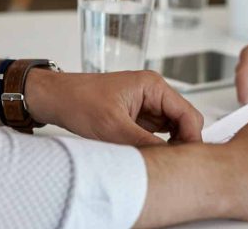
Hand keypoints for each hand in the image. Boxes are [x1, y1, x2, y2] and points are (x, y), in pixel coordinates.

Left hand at [28, 70, 203, 145]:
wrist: (55, 99)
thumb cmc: (78, 101)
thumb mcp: (113, 127)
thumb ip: (144, 143)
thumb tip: (168, 159)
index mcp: (153, 86)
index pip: (188, 113)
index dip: (191, 138)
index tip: (185, 159)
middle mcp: (153, 93)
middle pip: (183, 121)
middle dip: (181, 143)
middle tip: (170, 163)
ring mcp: (147, 105)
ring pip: (172, 129)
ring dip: (168, 145)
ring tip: (156, 160)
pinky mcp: (138, 116)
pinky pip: (157, 133)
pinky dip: (156, 145)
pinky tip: (147, 155)